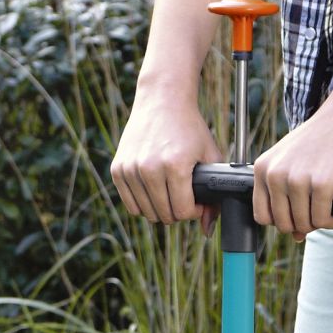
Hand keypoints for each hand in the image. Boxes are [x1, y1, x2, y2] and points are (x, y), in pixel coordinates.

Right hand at [110, 84, 221, 223]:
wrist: (162, 101)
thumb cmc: (190, 129)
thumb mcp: (210, 157)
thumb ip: (214, 196)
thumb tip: (207, 230)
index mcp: (175, 165)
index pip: (184, 212)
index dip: (194, 211)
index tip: (197, 201)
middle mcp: (149, 168)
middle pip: (165, 215)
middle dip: (178, 211)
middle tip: (184, 196)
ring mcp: (130, 168)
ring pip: (146, 213)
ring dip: (160, 208)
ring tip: (169, 192)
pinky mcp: (117, 169)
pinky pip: (130, 204)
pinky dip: (143, 202)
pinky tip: (153, 188)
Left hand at [252, 98, 332, 236]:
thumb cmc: (321, 137)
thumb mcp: (291, 158)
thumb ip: (285, 190)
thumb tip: (295, 235)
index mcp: (262, 168)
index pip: (262, 215)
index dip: (281, 221)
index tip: (297, 215)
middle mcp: (275, 175)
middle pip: (283, 224)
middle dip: (302, 225)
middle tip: (317, 214)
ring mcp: (297, 179)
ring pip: (304, 224)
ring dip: (319, 224)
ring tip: (328, 212)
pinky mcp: (322, 184)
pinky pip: (322, 219)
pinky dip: (331, 221)